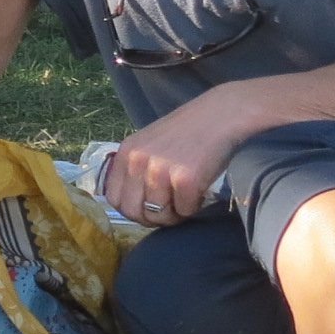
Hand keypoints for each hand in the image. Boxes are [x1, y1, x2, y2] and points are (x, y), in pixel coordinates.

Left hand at [103, 86, 265, 225]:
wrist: (221, 115)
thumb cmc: (188, 132)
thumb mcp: (149, 145)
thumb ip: (136, 170)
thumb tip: (132, 206)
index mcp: (126, 153)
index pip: (113, 198)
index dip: (131, 210)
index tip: (147, 210)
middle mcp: (138, 161)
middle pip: (133, 211)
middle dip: (152, 218)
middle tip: (169, 210)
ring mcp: (160, 170)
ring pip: (159, 215)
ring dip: (174, 214)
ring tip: (185, 199)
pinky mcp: (185, 179)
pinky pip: (184, 211)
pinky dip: (193, 207)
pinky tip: (199, 191)